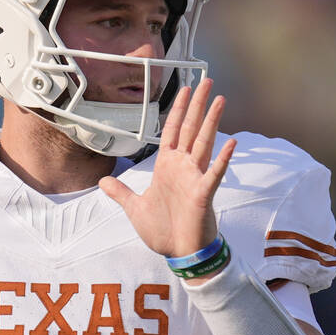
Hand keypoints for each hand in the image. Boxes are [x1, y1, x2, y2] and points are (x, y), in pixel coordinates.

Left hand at [99, 79, 235, 257]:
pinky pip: (214, 174)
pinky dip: (223, 159)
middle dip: (198, 105)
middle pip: (192, 129)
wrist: (180, 253)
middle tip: (207, 81)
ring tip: (220, 99)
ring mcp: (195, 179)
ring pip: (205, 144)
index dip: (179, 109)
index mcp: (168, 167)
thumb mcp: (134, 208)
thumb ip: (121, 192)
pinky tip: (232, 142)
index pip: (174, 131)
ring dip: (212, 122)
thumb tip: (103, 181)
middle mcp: (183, 168)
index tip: (185, 89)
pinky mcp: (204, 194)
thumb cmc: (163, 230)